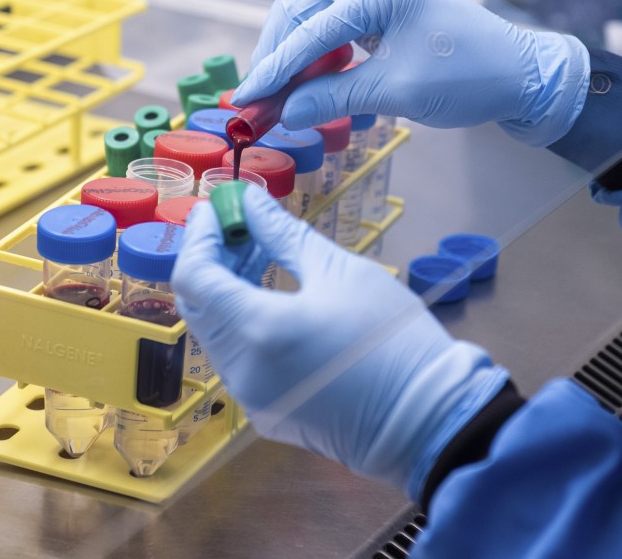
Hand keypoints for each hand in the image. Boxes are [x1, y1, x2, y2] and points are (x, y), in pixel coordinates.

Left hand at [171, 185, 508, 497]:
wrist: (427, 418)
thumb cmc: (392, 339)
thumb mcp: (343, 273)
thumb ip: (285, 236)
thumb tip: (251, 203)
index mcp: (257, 329)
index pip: (194, 276)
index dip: (201, 236)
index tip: (220, 208)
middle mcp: (240, 369)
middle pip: (199, 306)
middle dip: (214, 261)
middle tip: (244, 228)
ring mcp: (251, 397)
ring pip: (217, 333)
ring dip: (229, 292)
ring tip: (265, 259)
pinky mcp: (267, 413)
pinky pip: (239, 360)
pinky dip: (245, 324)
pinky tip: (277, 302)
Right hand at [232, 0, 589, 145]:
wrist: (523, 77)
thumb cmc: (471, 79)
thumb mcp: (398, 92)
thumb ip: (335, 98)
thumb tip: (284, 113)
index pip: (309, 26)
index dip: (275, 66)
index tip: (248, 99)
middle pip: (301, 7)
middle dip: (277, 52)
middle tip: (261, 98)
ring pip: (315, 17)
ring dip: (296, 56)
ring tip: (282, 97)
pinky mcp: (387, 14)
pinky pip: (338, 30)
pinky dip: (321, 58)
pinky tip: (315, 88)